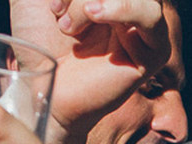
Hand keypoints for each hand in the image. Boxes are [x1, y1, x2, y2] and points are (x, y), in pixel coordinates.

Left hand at [10, 0, 170, 143]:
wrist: (41, 87)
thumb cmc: (38, 43)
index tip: (54, 4)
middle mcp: (129, 8)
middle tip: (56, 10)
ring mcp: (144, 28)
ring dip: (94, 0)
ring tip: (71, 24)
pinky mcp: (152, 53)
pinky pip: (150, 17)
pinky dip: (123, 8)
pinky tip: (96, 15)